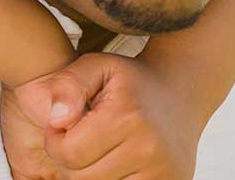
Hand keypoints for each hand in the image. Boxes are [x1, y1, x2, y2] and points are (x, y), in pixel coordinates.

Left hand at [2, 52, 203, 179]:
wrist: (180, 94)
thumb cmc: (130, 81)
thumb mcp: (95, 66)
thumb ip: (67, 85)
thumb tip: (55, 119)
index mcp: (126, 117)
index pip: (68, 153)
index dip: (54, 141)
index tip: (62, 127)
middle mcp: (148, 149)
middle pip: (81, 178)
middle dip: (70, 160)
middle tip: (79, 139)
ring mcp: (162, 172)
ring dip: (90, 173)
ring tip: (96, 149)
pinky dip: (110, 179)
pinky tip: (112, 161)